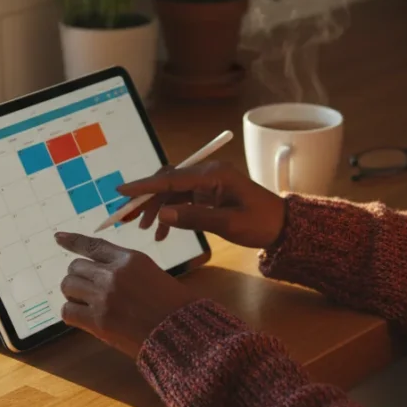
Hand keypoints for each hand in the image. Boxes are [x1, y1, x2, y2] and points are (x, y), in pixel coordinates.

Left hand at [55, 232, 197, 358]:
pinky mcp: (97, 321)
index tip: (58, 238)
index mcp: (131, 259)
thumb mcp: (155, 276)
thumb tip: (104, 276)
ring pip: (68, 286)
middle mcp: (113, 274)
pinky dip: (72, 314)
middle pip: (76, 267)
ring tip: (86, 304)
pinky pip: (67, 311)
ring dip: (73, 294)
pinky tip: (84, 319)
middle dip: (79, 278)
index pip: (93, 245)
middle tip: (88, 291)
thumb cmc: (177, 307)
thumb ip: (128, 272)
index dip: (73, 241)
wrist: (183, 334)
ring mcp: (103, 297)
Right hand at [117, 161, 286, 248]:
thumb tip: (162, 214)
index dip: (145, 185)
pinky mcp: (210, 194)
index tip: (122, 191)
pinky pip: (183, 200)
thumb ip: (194, 218)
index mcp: (214, 174)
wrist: (284, 227)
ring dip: (158, 209)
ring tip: (148, 231)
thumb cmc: (261, 223)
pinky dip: (171, 214)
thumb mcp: (228, 224)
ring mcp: (209, 183)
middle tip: (130, 219)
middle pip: (169, 181)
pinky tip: (164, 232)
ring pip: (173, 191)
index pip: (172, 177)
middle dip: (148, 199)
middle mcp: (209, 174)